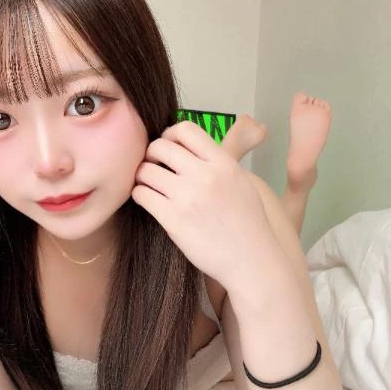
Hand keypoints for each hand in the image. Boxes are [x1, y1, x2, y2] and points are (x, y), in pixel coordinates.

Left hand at [131, 121, 278, 289]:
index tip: (168, 147)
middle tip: (153, 166)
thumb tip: (192, 145)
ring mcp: (188, 198)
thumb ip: (218, 160)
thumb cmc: (247, 223)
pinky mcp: (173, 220)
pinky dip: (140, 194)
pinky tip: (148, 200)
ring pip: (146, 170)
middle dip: (151, 154)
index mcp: (223, 163)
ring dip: (142, 175)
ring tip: (149, 184)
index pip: (185, 129)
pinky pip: (142, 194)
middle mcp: (205, 175)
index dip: (170, 134)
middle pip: (160, 146)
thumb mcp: (241, 180)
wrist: (250, 260)